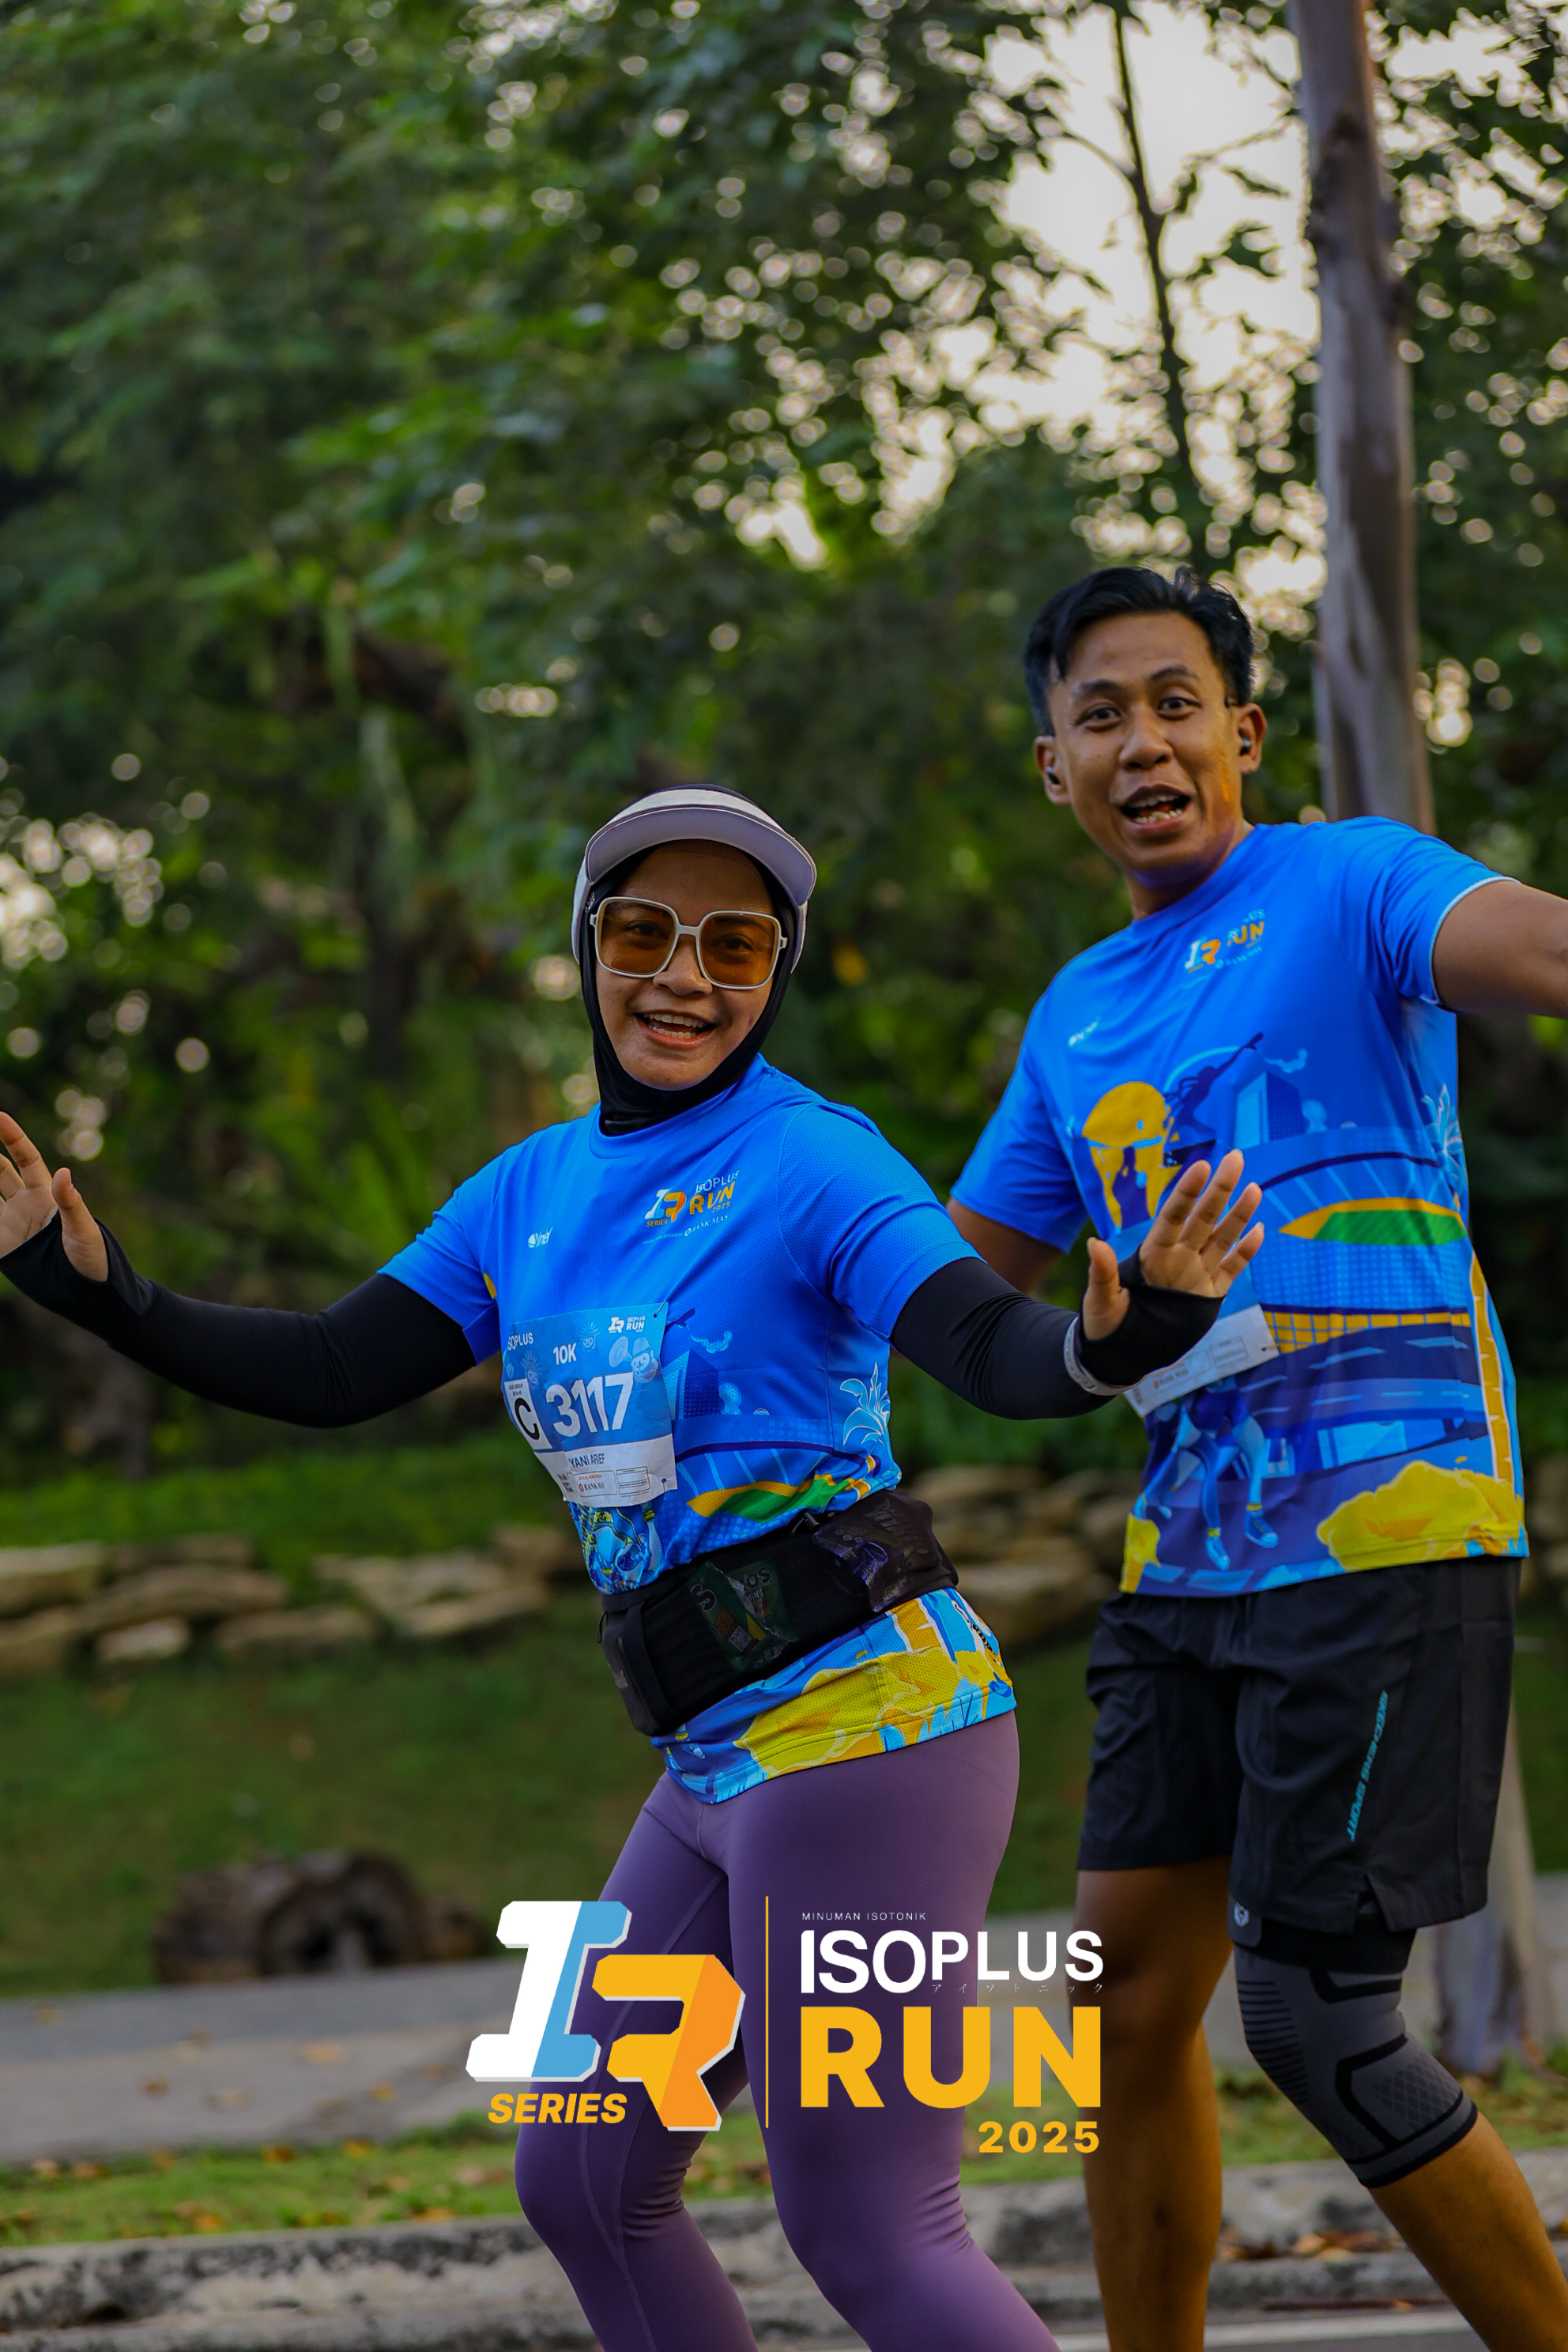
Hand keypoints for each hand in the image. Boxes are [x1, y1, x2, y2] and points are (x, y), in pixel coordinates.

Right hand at [0, 1112, 109, 1280]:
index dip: (12, 1137)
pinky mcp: (1, 1247)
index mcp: (45, 1195)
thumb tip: (63, 1173)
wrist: (86, 1293)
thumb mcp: (84, 1231)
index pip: (24, 1158)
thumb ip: (70, 1204)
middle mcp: (24, 1205)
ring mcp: (9, 1224)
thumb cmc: (93, 1258)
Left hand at [1081, 1151, 1262, 1342]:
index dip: (1187, 1192)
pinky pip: (1231, 1269)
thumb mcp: (1100, 1301)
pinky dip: (1245, 1252)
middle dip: (1220, 1189)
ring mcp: (1196, 1275)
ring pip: (1222, 1238)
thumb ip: (1103, 1273)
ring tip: (1254, 1188)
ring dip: (1238, 1215)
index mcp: (1153, 1254)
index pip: (1173, 1216)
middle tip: (1235, 1157)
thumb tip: (1094, 1244)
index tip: (1201, 1166)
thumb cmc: (1104, 1323)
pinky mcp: (1209, 1295)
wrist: (1121, 1352)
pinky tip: (1259, 1231)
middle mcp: (1178, 1258)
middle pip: (1203, 1218)